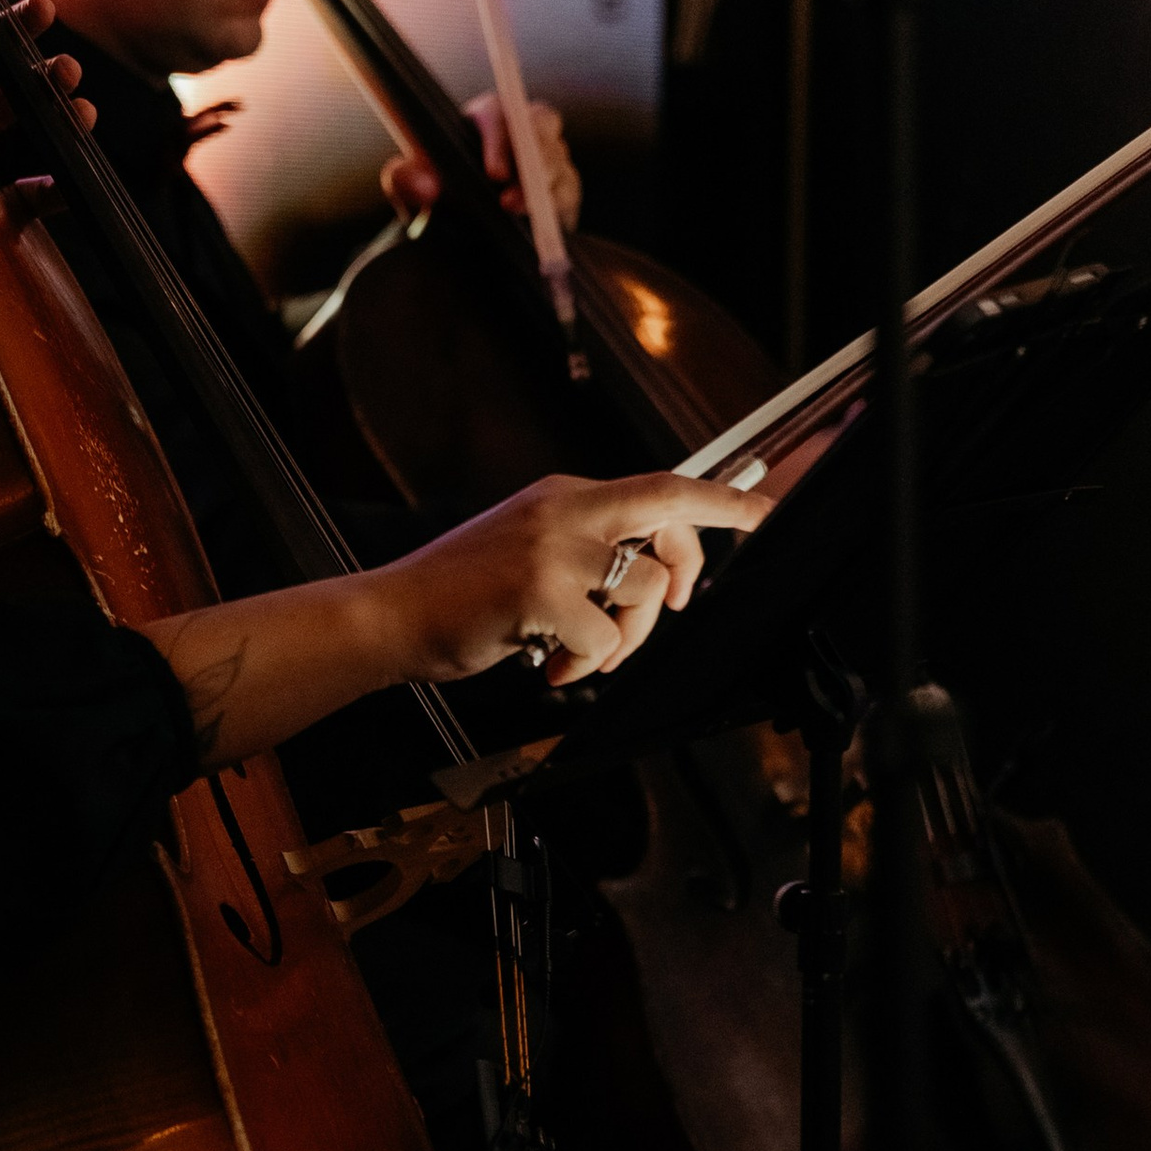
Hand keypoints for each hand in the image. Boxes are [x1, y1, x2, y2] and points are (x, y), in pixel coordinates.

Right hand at [373, 470, 757, 691]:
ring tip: (577, 653)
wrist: (387, 615)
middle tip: (684, 604)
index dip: (718, 500)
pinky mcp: (541, 591)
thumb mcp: (523, 549)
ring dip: (625, 638)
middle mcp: (563, 511)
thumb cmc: (452, 595)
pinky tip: (549, 665)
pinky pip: (605, 638)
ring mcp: (553, 548)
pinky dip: (586, 664)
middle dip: (694, 561)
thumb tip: (645, 575)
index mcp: (561, 497)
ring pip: (644, 590)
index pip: (658, 486)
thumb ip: (581, 548)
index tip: (762, 508)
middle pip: (667, 511)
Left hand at [381, 92, 577, 234]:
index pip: (498, 111)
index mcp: (484, 119)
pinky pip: (568, 192)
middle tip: (516, 188)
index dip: (499, 138)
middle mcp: (520, 131)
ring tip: (517, 209)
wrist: (459, 235)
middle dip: (533, 153)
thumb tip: (425, 186)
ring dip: (541, 185)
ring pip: (558, 160)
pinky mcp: (562, 189)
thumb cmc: (436, 200)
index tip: (493, 174)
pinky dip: (557, 207)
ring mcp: (546, 157)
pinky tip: (539, 224)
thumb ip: (407, 181)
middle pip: (542, 122)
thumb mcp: (413, 191)